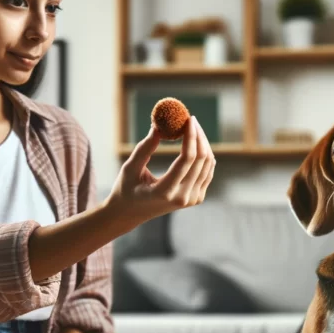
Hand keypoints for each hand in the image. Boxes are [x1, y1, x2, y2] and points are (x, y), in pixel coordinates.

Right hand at [104, 114, 215, 229]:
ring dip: (203, 143)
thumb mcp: (130, 168)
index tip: (189, 119)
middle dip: (199, 136)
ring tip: (192, 128)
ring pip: (208, 164)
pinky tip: (196, 142)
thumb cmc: (125, 189)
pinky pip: (207, 171)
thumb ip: (145, 148)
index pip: (187, 159)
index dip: (191, 136)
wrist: (130, 214)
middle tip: (192, 119)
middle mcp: (182, 198)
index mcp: (165, 192)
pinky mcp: (196, 199)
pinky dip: (204, 155)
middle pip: (201, 159)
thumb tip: (159, 126)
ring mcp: (192, 200)